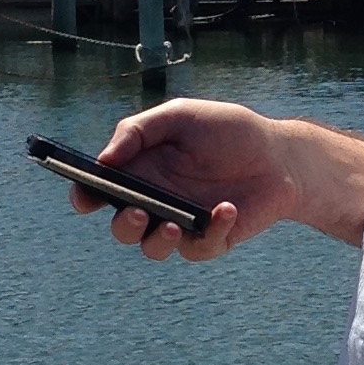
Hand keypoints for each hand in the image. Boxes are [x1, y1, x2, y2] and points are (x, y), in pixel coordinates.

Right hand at [68, 101, 363, 259]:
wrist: (279, 154)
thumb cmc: (226, 131)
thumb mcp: (180, 116)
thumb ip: (138, 130)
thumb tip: (103, 159)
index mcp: (139, 172)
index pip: (99, 191)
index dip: (84, 196)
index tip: (84, 197)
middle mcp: (154, 202)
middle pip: (121, 227)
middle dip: (122, 224)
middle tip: (136, 209)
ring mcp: (182, 224)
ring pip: (153, 248)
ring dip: (156, 240)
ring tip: (173, 223)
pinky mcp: (211, 239)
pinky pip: (199, 247)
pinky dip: (211, 230)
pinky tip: (227, 208)